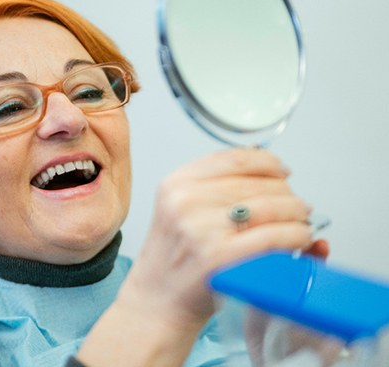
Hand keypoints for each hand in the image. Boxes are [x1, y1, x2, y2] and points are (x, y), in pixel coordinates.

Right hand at [77, 148, 318, 366]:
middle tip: (298, 205)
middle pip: (258, 182)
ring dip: (297, 213)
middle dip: (288, 193)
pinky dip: (296, 235)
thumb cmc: (174, 259)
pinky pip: (274, 236)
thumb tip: (267, 169)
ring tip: (302, 221)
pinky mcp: (219, 256)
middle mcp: (186, 200)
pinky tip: (300, 238)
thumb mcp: (180, 209)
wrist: (157, 302)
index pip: (235, 158)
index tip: (282, 170)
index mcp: (177, 183)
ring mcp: (201, 228)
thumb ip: (214, 186)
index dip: (268, 161)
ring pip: (271, 206)